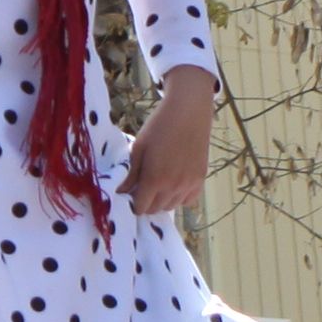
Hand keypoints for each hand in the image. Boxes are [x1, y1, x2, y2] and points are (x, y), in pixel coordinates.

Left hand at [127, 67, 217, 220]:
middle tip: (140, 190)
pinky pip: (188, 200)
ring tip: (155, 185)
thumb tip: (121, 192)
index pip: (142, 207)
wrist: (188, 112)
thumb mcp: (138, 148)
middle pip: (156, 209)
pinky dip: (178, 198)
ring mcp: (189, 184)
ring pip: (172, 206)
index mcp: (155, 178)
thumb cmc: (158, 126)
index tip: (129, 196)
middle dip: (146, 203)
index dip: (133, 204)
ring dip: (161, 201)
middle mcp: (173, 186)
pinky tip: (172, 185)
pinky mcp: (200, 179)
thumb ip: (131, 174)